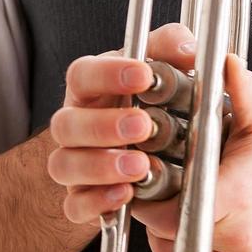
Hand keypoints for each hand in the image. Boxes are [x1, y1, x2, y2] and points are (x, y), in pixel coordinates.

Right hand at [46, 23, 197, 226]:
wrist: (167, 149)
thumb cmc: (158, 100)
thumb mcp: (169, 65)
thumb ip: (175, 47)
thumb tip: (188, 48)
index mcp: (93, 86)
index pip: (82, 74)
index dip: (107, 74)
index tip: (144, 76)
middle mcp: (77, 122)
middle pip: (64, 123)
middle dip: (103, 126)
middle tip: (144, 126)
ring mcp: (75, 160)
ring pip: (63, 165)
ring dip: (100, 166)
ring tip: (141, 165)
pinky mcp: (82, 196)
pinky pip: (74, 205)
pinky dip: (97, 202)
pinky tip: (126, 194)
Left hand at [128, 37, 251, 251]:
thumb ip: (244, 93)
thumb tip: (227, 61)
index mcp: (235, 199)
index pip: (165, 205)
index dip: (151, 187)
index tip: (152, 169)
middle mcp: (233, 238)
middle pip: (162, 226)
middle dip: (156, 203)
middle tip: (166, 179)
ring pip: (167, 247)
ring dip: (165, 225)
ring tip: (182, 198)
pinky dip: (177, 243)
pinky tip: (191, 220)